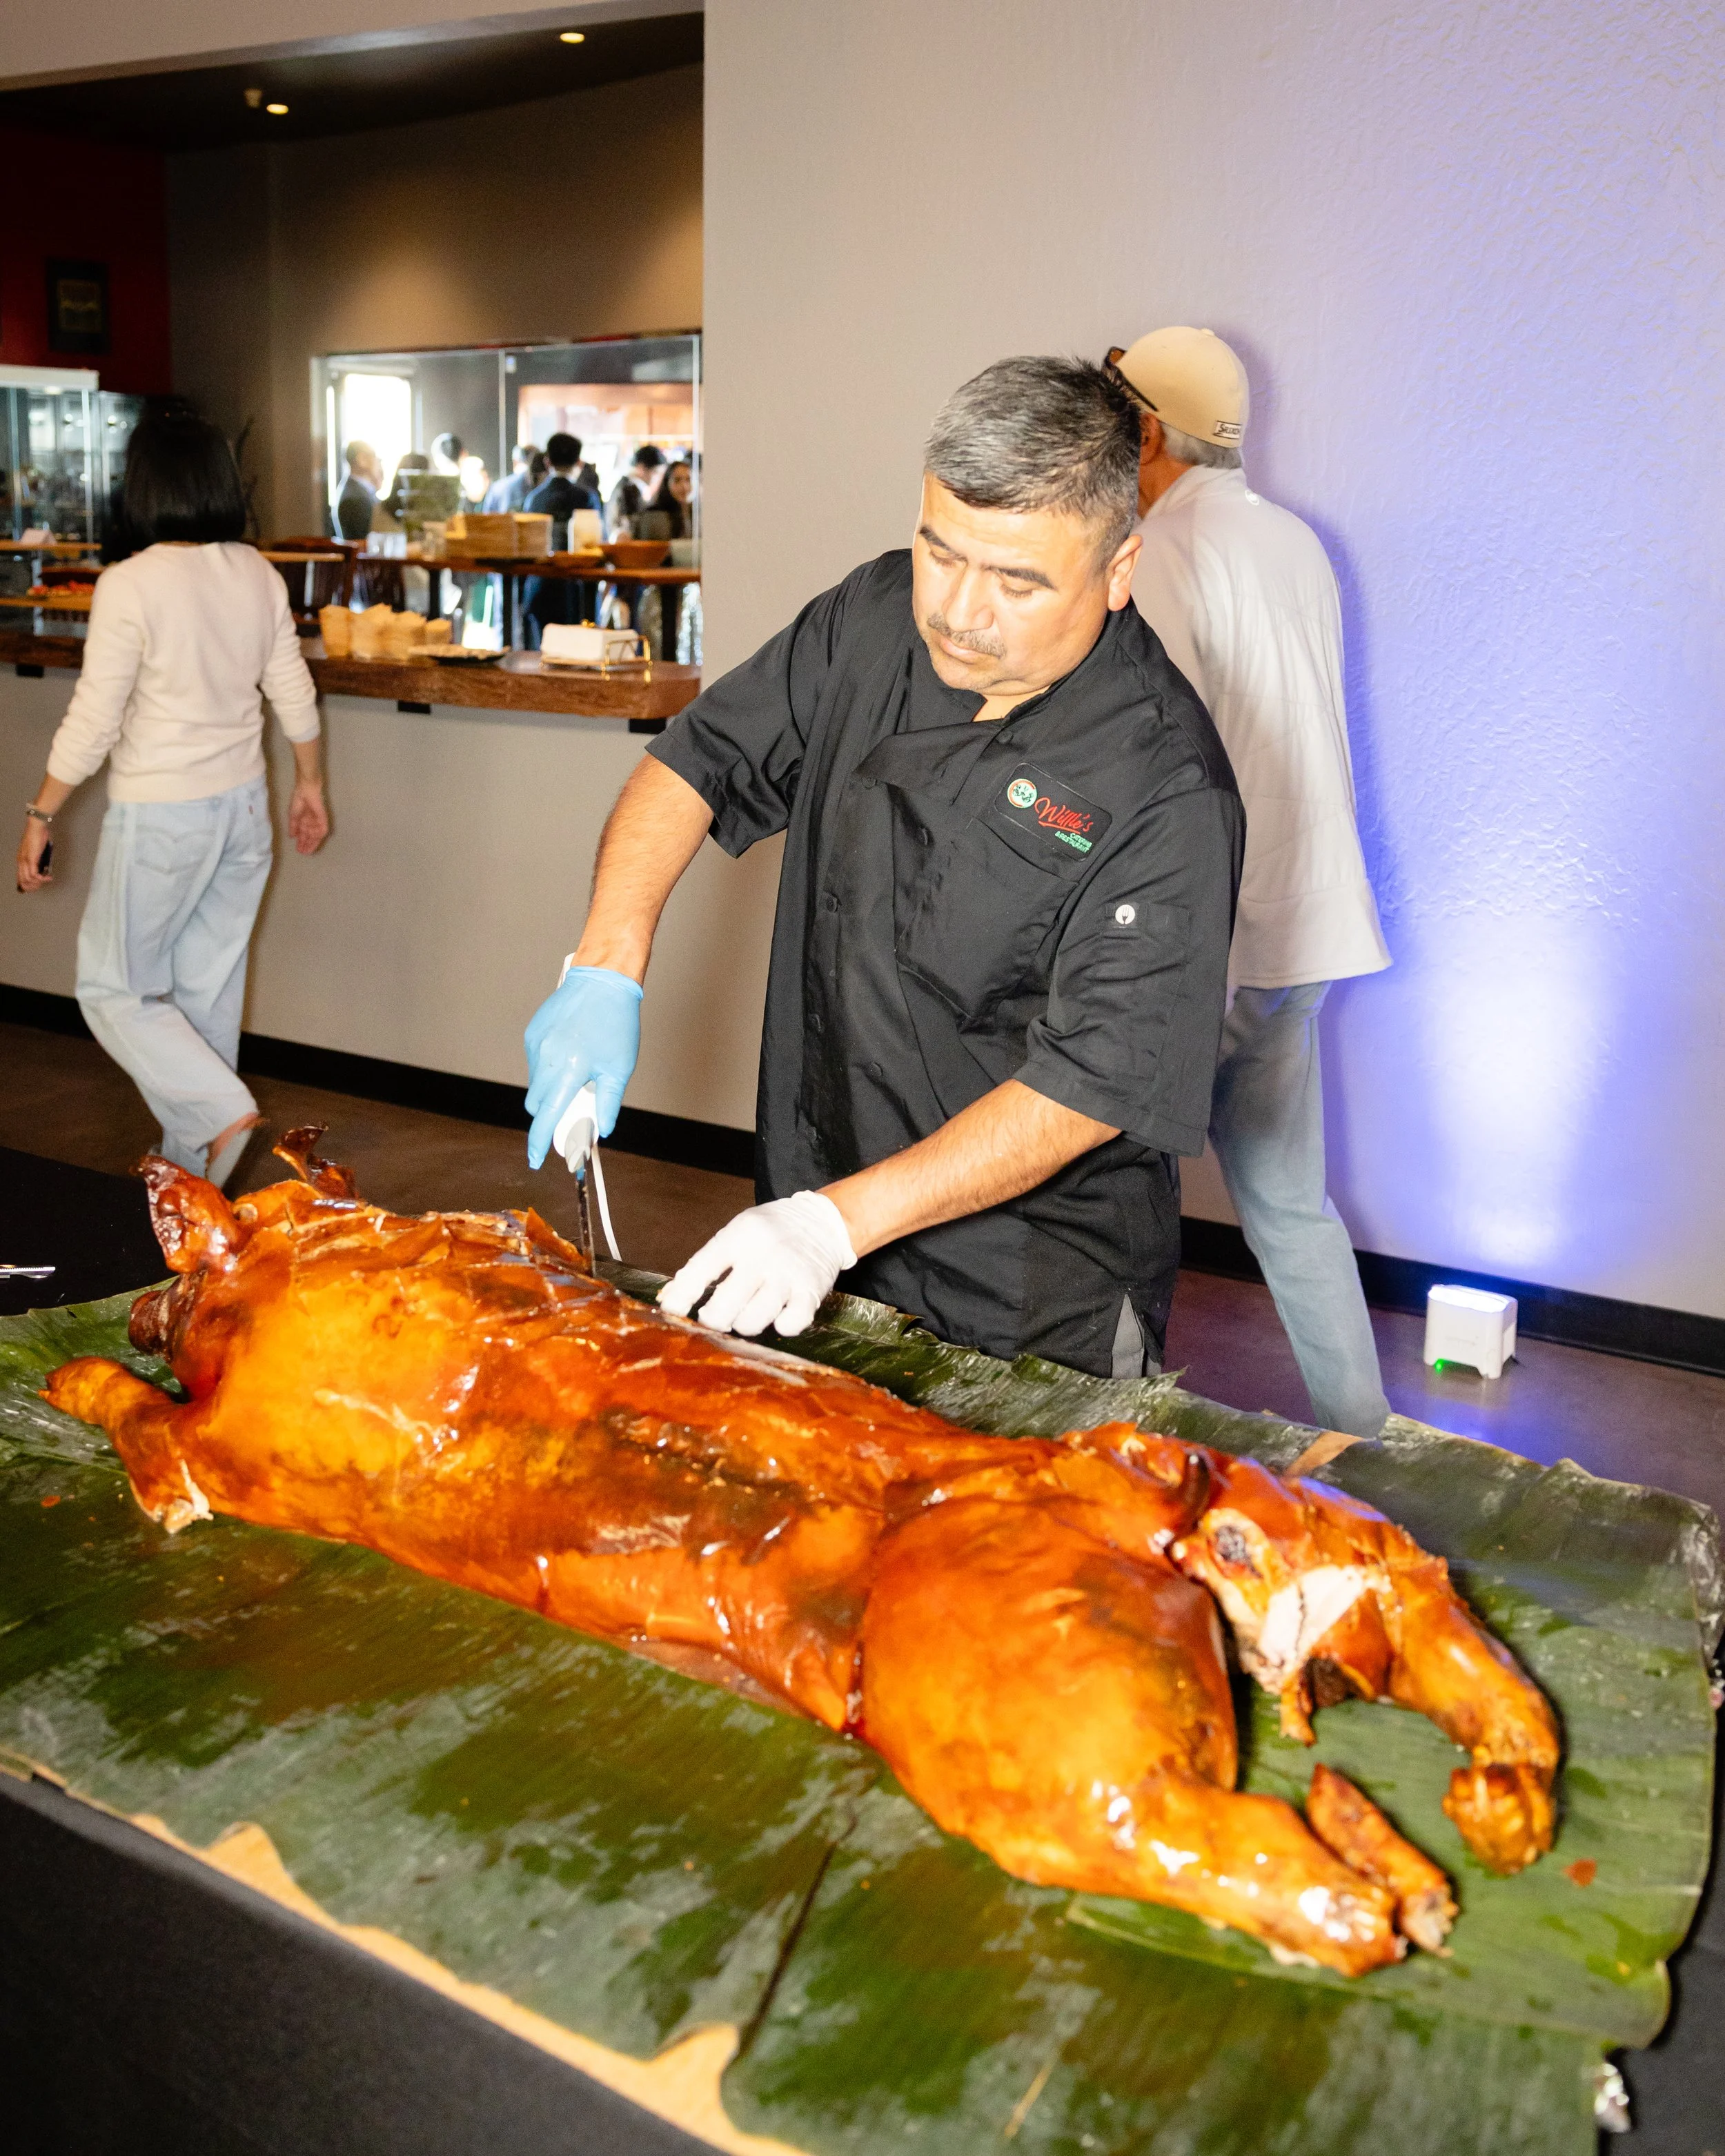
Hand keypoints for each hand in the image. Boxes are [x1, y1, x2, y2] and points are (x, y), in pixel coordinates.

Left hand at [15, 817, 51, 892]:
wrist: (36, 827)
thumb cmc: (38, 836)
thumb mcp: (37, 851)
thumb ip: (39, 860)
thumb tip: (44, 868)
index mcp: (21, 860)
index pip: (20, 878)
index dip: (28, 885)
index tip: (38, 886)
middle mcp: (20, 861)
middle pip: (23, 881)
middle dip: (33, 886)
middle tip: (43, 885)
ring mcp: (25, 861)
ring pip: (28, 879)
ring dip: (38, 883)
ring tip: (46, 880)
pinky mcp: (31, 859)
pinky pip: (33, 874)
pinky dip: (41, 878)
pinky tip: (46, 877)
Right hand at [288, 780, 329, 854]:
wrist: (305, 789)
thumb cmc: (298, 799)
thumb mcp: (293, 815)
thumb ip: (293, 826)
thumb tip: (291, 836)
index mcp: (304, 821)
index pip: (303, 834)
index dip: (301, 842)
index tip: (298, 850)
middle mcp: (311, 822)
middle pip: (310, 836)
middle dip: (306, 844)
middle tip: (303, 853)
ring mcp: (317, 820)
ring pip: (316, 834)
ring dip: (312, 842)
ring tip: (308, 849)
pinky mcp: (323, 817)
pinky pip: (323, 827)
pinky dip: (319, 834)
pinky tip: (316, 840)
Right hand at [524, 964, 642, 1167]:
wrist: (602, 979)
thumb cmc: (615, 1022)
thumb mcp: (619, 1068)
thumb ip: (608, 1103)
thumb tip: (603, 1128)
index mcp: (568, 1070)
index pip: (547, 1117)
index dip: (540, 1142)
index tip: (536, 1160)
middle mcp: (545, 1058)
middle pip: (537, 1104)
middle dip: (550, 1113)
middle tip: (575, 1108)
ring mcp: (535, 1044)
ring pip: (536, 1082)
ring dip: (552, 1088)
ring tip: (580, 1070)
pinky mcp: (532, 1032)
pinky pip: (535, 1062)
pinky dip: (549, 1068)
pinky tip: (571, 1053)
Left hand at [658, 1192, 855, 1338]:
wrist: (822, 1221)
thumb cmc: (770, 1231)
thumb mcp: (736, 1234)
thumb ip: (705, 1264)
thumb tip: (670, 1298)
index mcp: (737, 1238)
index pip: (699, 1271)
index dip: (681, 1297)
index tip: (672, 1313)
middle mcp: (762, 1256)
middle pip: (724, 1306)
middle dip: (713, 1319)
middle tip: (715, 1317)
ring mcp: (787, 1275)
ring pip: (752, 1321)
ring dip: (743, 1324)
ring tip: (746, 1314)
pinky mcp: (811, 1292)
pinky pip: (790, 1325)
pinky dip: (781, 1326)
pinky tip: (778, 1315)